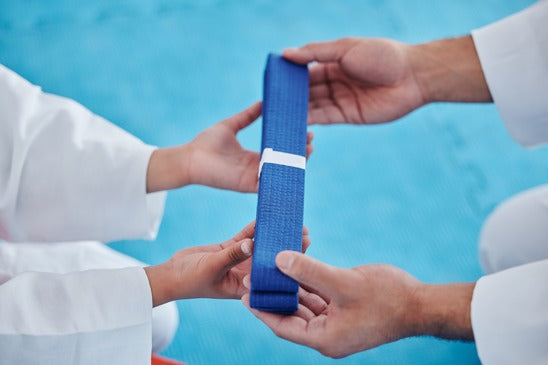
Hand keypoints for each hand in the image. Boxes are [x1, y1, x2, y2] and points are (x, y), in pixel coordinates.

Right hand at [145, 222, 310, 306]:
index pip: (272, 277)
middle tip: (304, 232)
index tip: (304, 252)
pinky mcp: (229, 249)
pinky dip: (254, 228)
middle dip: (287, 247)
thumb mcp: (212, 267)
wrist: (171, 275)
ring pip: (260, 246)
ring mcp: (238, 261)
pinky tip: (265, 217)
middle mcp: (246, 275)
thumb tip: (253, 243)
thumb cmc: (189, 280)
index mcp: (246, 287)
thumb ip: (232, 255)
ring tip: (290, 222)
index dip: (289, 266)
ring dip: (273, 235)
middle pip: (271, 260)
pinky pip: (246, 237)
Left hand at [147, 102, 313, 192]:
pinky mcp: (248, 185)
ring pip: (280, 173)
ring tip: (308, 149)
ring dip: (296, 164)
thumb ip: (247, 116)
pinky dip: (283, 178)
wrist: (190, 158)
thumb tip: (262, 102)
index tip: (305, 129)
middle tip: (310, 139)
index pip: (278, 150)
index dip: (292, 142)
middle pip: (283, 162)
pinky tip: (295, 167)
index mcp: (253, 156)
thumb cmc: (206, 143)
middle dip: (299, 152)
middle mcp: (256, 168)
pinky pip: (269, 184)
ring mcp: (253, 178)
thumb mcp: (230, 125)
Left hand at [243, 251, 474, 358]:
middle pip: (292, 315)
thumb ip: (310, 271)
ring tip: (271, 270)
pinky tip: (296, 268)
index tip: (243, 295)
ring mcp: (338, 323)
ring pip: (305, 305)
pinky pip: (319, 298)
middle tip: (254, 277)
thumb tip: (279, 259)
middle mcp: (328, 334)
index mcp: (325, 338)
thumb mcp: (344, 283)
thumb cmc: (388, 298)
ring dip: (291, 288)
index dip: (261, 311)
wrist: (421, 304)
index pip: (283, 326)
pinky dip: (307, 285)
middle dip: (274, 296)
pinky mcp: (345, 311)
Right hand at [283, 35, 489, 124]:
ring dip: (295, 109)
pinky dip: (308, 119)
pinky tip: (293, 120)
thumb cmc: (382, 56)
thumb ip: (316, 52)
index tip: (270, 80)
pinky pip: (323, 118)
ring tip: (275, 114)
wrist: (412, 77)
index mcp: (333, 62)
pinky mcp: (347, 116)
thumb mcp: (346, 48)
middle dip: (288, 95)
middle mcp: (334, 81)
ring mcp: (340, 99)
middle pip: (306, 90)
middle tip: (267, 101)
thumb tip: (286, 53)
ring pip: (311, 105)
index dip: (288, 75)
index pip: (304, 70)